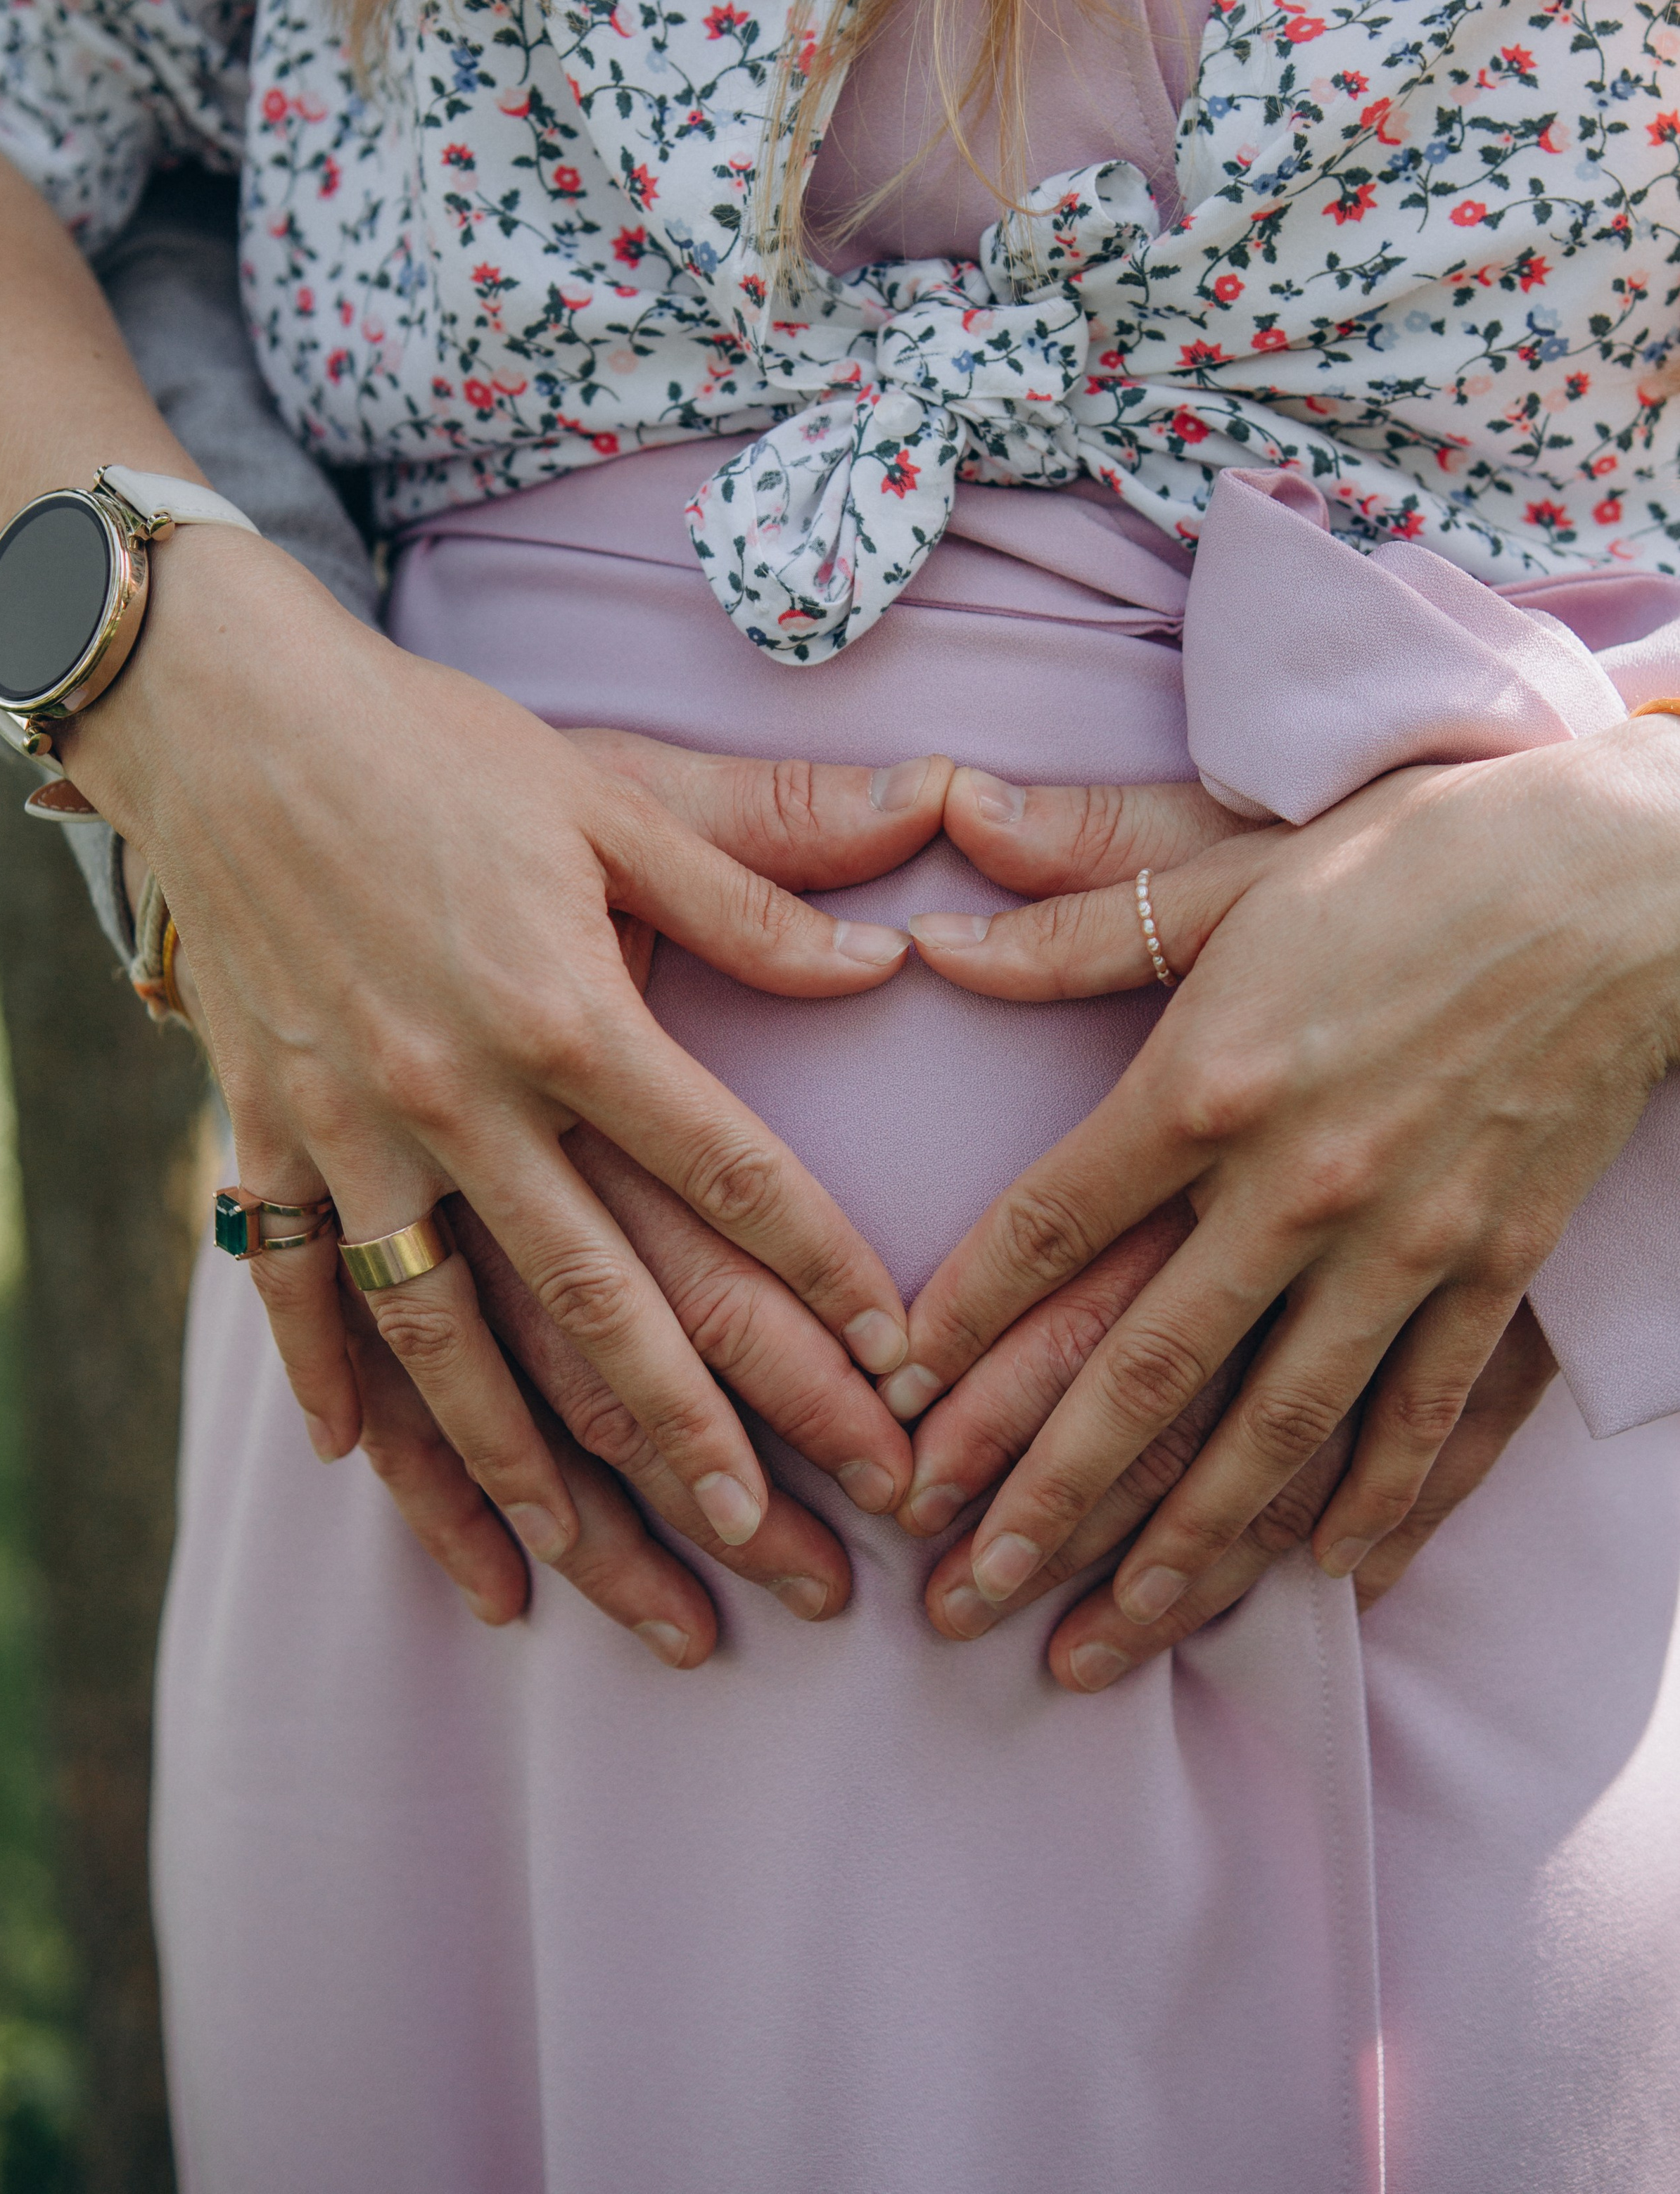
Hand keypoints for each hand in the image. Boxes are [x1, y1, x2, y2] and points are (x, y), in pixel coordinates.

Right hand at [76, 528, 938, 1588]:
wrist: (226, 717)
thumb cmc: (438, 745)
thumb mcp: (610, 790)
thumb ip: (753, 881)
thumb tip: (884, 957)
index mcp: (566, 1010)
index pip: (725, 1172)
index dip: (823, 1274)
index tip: (900, 1369)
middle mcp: (458, 1096)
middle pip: (600, 1303)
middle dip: (701, 1442)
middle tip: (784, 1561)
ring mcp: (348, 1130)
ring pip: (447, 1344)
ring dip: (526, 1477)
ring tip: (597, 1585)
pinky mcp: (262, 1130)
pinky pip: (289, 1287)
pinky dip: (328, 1383)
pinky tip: (368, 1474)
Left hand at [897, 727, 1679, 1630]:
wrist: (1625, 884)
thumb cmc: (1416, 858)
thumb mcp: (1233, 869)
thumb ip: (1079, 917)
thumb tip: (931, 933)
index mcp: (1206, 1078)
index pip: (1048, 1225)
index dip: (962, 1324)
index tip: (894, 1410)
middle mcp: (1294, 1184)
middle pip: (1142, 1369)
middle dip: (1040, 1497)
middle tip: (958, 1599)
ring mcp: (1403, 1242)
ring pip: (1275, 1431)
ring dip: (1183, 1549)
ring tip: (1103, 1642)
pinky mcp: (1496, 1268)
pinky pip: (1426, 1419)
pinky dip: (1375, 1508)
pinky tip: (1322, 1582)